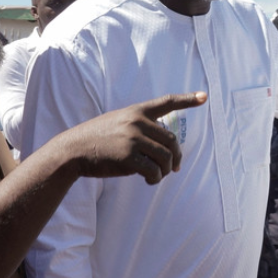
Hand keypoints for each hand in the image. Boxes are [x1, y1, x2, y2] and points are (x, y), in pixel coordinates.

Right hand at [65, 92, 206, 183]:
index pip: (167, 102)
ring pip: (166, 158)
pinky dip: (155, 179)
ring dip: (165, 171)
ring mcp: (133, 139)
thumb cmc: (96, 139)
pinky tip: (148, 180)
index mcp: (136, 111)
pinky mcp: (128, 157)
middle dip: (176, 157)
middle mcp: (137, 122)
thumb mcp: (117, 122)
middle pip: (172, 140)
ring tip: (156, 177)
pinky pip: (154, 171)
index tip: (204, 97)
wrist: (73, 150)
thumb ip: (139, 128)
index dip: (187, 100)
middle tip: (174, 168)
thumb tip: (163, 150)